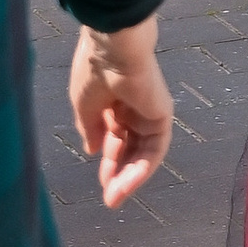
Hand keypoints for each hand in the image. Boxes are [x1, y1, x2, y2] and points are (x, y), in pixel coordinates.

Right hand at [69, 19, 173, 207]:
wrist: (113, 47)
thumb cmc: (94, 70)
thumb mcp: (85, 106)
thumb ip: (91, 129)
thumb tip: (93, 149)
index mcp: (113, 102)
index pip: (116, 138)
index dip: (108, 161)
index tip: (101, 183)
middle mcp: (134, 109)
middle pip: (130, 149)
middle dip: (119, 174)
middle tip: (109, 199)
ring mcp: (149, 112)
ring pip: (143, 153)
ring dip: (130, 177)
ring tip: (114, 198)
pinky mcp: (162, 115)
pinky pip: (155, 149)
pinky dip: (142, 168)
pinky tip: (127, 185)